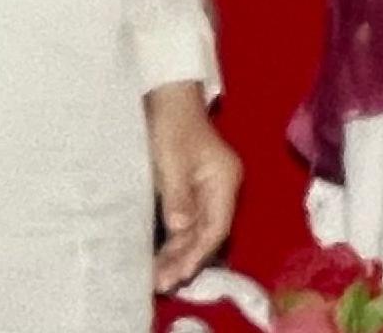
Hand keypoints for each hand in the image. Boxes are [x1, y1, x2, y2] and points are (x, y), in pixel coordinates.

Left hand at [145, 81, 239, 290]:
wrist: (169, 99)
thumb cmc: (172, 126)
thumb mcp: (172, 161)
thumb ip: (178, 196)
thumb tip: (181, 228)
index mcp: (225, 181)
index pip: (216, 227)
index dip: (198, 253)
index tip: (177, 273)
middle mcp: (222, 189)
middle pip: (208, 233)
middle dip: (186, 259)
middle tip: (162, 283)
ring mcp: (209, 191)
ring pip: (198, 231)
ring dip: (179, 253)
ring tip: (158, 277)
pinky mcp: (194, 191)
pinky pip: (189, 222)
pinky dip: (175, 240)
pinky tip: (161, 256)